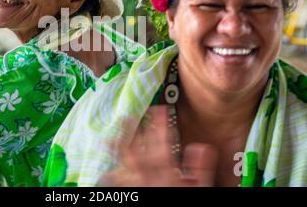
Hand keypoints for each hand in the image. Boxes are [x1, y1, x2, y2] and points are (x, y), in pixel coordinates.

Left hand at [99, 106, 218, 186]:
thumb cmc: (187, 201)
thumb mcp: (200, 186)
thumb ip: (201, 167)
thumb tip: (200, 146)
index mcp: (167, 173)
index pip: (162, 143)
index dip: (160, 123)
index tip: (159, 109)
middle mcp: (150, 178)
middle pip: (137, 151)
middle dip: (132, 132)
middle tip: (127, 117)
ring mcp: (140, 185)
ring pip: (125, 165)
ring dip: (118, 150)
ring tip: (108, 138)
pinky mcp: (135, 192)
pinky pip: (119, 182)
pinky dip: (112, 174)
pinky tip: (106, 169)